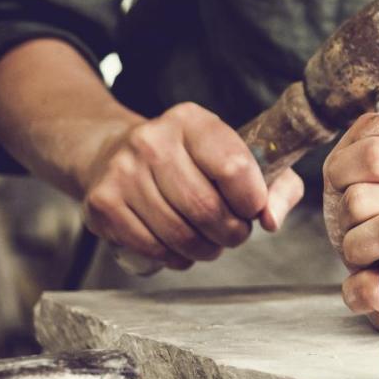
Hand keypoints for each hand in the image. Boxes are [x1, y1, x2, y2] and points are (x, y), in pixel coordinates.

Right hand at [79, 101, 303, 269]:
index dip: (252, 200)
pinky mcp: (102, 203)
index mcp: (192, 120)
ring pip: (178, 234)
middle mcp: (153, 140)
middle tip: (233, 234)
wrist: (114, 152)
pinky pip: (150, 248)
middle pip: (206, 208)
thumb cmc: (188, 159)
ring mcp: (123, 171)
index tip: (252, 209)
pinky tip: (180, 248)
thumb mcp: (236, 154)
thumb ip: (276, 184)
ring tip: (210, 242)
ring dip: (204, 249)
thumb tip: (271, 220)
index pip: (234, 167)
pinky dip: (174, 258)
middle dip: (230, 233)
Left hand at [322, 105, 378, 331]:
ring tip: (367, 251)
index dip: (342, 173)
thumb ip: (370, 136)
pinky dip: (356, 289)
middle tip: (362, 224)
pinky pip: (377, 288)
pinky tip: (369, 279)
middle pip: (366, 197)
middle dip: (347, 215)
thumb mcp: (366, 171)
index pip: (375, 154)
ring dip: (355, 247)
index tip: (347, 185)